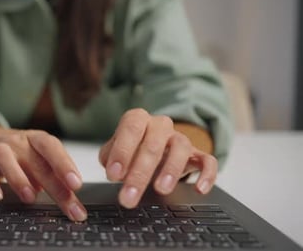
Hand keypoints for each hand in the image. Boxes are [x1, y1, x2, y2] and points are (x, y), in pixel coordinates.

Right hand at [0, 128, 86, 220]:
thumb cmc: (20, 152)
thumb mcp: (39, 158)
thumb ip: (55, 177)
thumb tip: (74, 204)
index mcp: (36, 139)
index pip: (52, 148)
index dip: (65, 165)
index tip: (76, 184)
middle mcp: (18, 141)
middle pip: (37, 162)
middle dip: (54, 186)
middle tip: (68, 206)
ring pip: (6, 159)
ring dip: (19, 178)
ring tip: (30, 198)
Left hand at [99, 108, 217, 207]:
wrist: (152, 150)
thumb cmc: (130, 151)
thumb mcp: (113, 153)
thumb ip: (110, 158)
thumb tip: (114, 170)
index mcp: (137, 120)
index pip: (131, 128)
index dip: (122, 151)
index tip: (114, 175)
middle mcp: (160, 125)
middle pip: (153, 144)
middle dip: (139, 173)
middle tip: (129, 196)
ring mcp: (180, 138)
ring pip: (181, 147)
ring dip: (171, 170)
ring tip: (161, 190)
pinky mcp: (197, 154)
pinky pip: (208, 160)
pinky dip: (207, 174)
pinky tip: (199, 189)